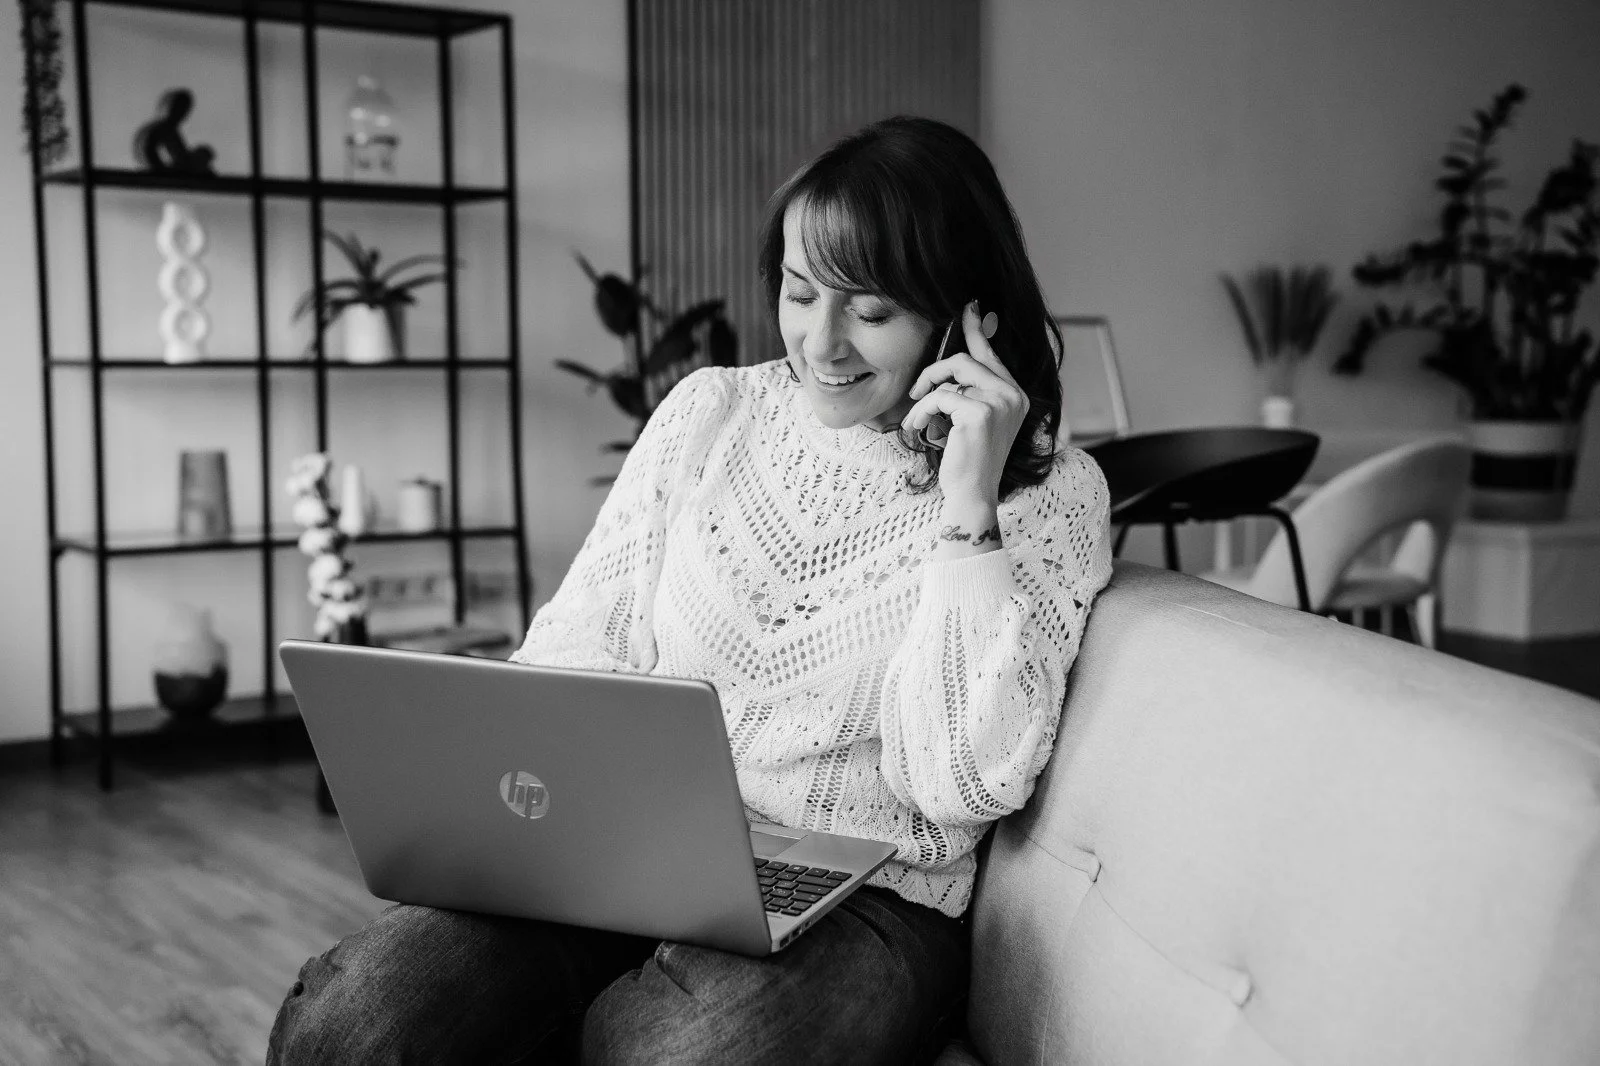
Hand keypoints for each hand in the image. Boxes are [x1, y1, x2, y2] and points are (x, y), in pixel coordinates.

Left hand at [901, 302, 1029, 506]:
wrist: (972, 494)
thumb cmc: (968, 461)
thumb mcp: (972, 419)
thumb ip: (970, 389)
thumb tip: (955, 360)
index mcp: (1016, 395)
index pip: (991, 354)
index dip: (975, 329)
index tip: (967, 307)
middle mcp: (1014, 396)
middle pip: (965, 360)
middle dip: (933, 372)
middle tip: (916, 391)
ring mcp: (1000, 403)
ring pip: (950, 376)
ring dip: (925, 395)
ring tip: (917, 417)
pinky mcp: (981, 412)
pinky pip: (940, 396)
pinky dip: (921, 411)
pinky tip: (917, 427)